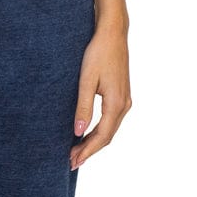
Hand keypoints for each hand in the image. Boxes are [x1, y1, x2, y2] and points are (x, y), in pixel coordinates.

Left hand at [70, 24, 130, 168]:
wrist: (113, 34)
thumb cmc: (98, 54)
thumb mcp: (86, 80)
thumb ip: (83, 107)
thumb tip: (78, 132)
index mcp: (116, 104)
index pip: (101, 136)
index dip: (87, 151)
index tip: (73, 161)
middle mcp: (124, 105)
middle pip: (107, 136)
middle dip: (89, 150)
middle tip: (71, 161)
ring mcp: (125, 101)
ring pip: (110, 129)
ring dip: (94, 142)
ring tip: (77, 151)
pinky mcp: (122, 95)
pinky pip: (111, 120)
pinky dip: (99, 131)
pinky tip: (87, 134)